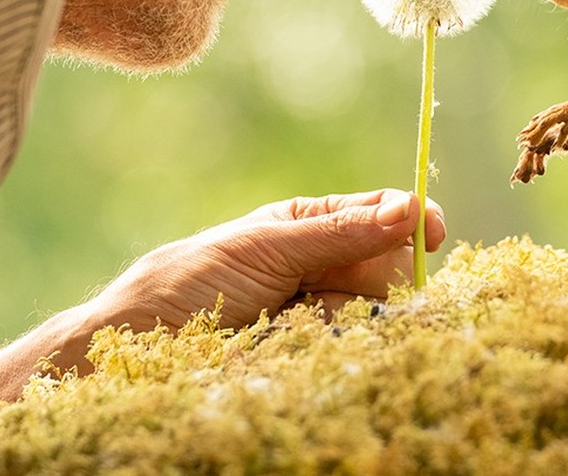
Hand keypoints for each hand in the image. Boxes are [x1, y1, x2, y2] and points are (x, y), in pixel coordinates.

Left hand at [0, 189, 444, 407]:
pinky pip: (350, 353)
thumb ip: (340, 231)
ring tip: (288, 320)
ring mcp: (319, 317)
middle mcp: (324, 269)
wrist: (136, 353)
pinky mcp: (312, 360)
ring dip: (341, 317)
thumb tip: (411, 207)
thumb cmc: (192, 281)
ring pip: (373, 314)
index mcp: (311, 225)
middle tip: (319, 286)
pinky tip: (295, 347)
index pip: (382, 215)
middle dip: (368, 276)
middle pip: (388, 268)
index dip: (412, 220)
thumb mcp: (267, 246)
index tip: (431, 231)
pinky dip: (332, 349)